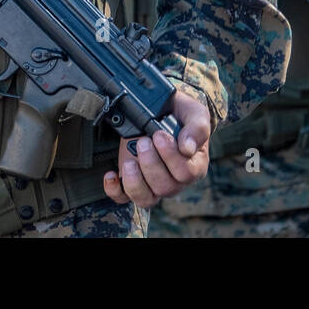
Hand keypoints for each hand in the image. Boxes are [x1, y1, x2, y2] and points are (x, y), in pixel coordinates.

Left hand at [103, 87, 209, 208]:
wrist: (163, 110)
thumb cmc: (181, 114)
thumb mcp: (194, 113)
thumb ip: (197, 128)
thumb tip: (188, 148)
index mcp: (194, 165)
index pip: (186, 173)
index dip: (171, 156)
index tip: (159, 135)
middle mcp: (175, 180)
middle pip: (165, 187)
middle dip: (151, 164)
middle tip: (143, 141)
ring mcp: (153, 184)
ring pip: (146, 199)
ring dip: (135, 182)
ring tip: (129, 162)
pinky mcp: (133, 182)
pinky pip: (124, 198)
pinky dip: (115, 189)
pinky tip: (111, 175)